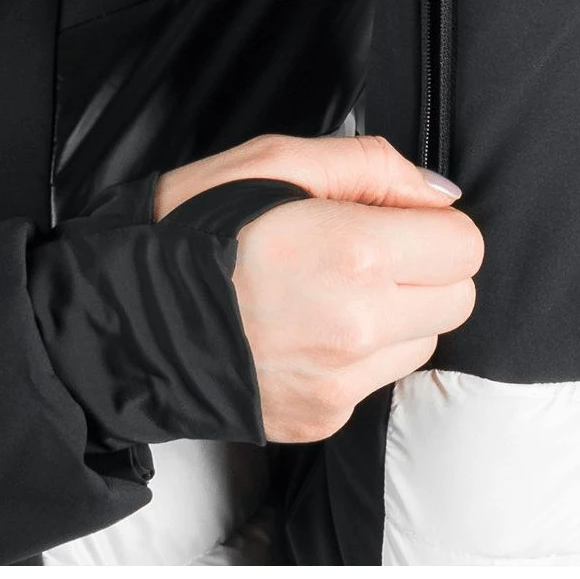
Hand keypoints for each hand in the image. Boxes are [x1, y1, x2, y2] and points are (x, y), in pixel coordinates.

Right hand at [157, 133, 482, 442]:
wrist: (114, 320)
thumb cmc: (185, 229)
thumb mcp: (272, 159)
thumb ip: (371, 166)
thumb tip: (439, 193)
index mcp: (353, 255)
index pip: (465, 245)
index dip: (430, 220)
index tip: (387, 213)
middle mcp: (358, 329)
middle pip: (458, 297)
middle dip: (425, 264)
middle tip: (361, 244)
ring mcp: (340, 384)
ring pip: (424, 340)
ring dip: (397, 310)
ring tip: (327, 285)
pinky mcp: (321, 419)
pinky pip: (378, 379)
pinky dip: (359, 350)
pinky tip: (305, 324)